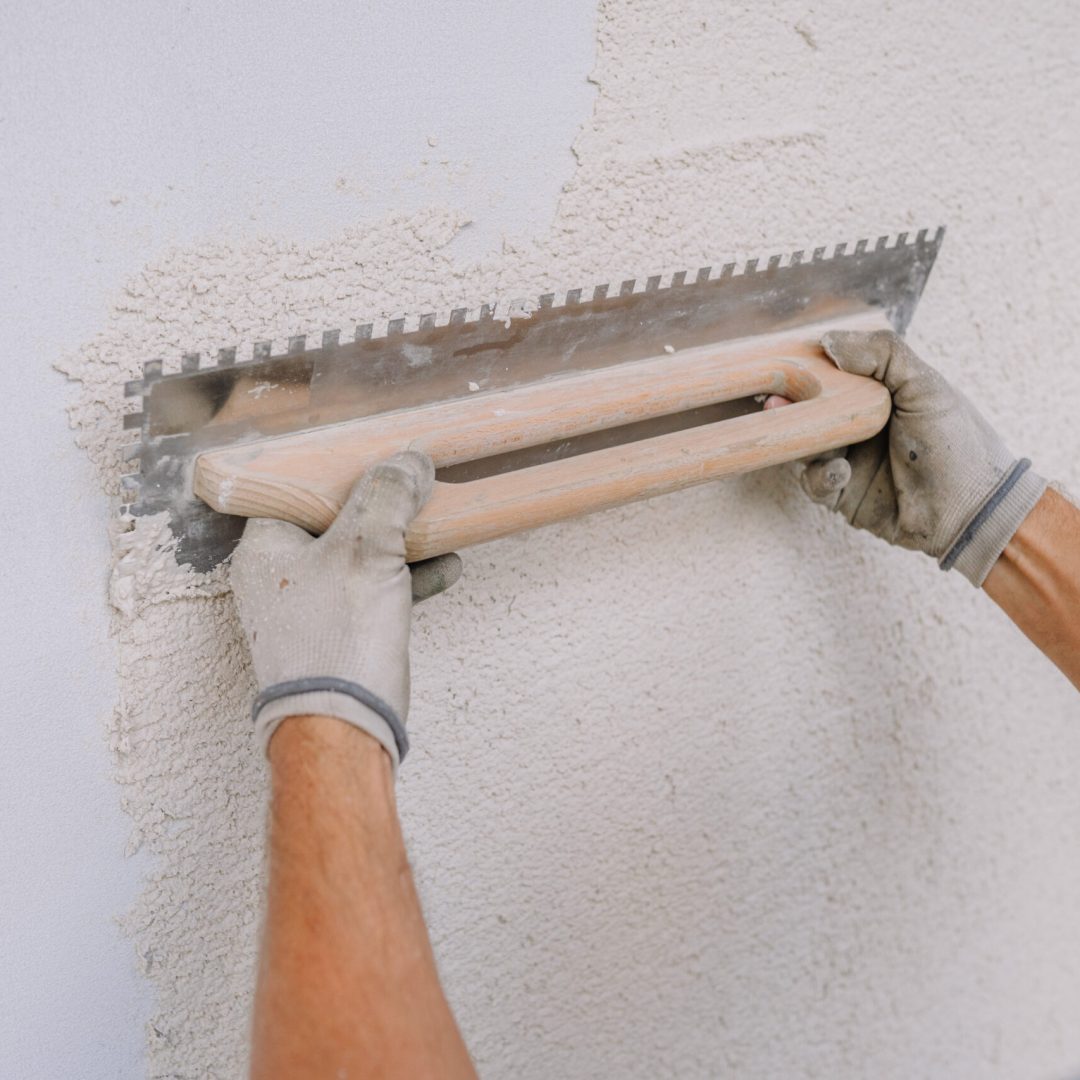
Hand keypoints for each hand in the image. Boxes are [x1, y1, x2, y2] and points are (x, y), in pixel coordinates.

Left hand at [230, 450, 460, 766]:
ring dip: (400, 539)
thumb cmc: (337, 638)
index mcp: (265, 549)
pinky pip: (376, 592)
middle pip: (332, 521)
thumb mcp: (367, 550)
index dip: (332, 468)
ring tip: (438, 519)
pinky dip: (407, 576)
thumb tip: (409, 460)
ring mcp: (311, 609)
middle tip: (411, 481)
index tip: (371, 452)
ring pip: (359, 557)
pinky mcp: (342, 636)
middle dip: (378, 503)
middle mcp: (281, 578)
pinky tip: (447, 565)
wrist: (343, 728)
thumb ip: (387, 497)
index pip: (291, 489)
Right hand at [771, 329, 1044, 585]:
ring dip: (798, 441)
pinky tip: (840, 471)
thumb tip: (827, 340)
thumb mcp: (925, 386)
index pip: (834, 376)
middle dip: (789, 406)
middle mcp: (859, 426)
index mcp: (879, 396)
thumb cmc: (956, 443)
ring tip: (795, 433)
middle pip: (810, 412)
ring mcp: (849, 461)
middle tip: (773, 399)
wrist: (971, 510)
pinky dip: (821, 475)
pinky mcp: (842, 496)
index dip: (809, 369)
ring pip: (804, 447)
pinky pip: (814, 482)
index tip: (787, 362)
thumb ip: (883, 354)